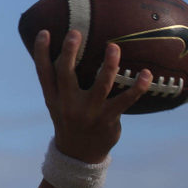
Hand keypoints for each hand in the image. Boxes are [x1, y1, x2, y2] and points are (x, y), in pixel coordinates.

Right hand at [32, 29, 151, 162]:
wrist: (79, 155)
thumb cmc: (70, 120)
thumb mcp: (58, 104)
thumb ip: (60, 83)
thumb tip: (67, 52)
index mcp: (53, 98)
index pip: (43, 73)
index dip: (41, 52)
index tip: (45, 32)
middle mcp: (68, 104)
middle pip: (66, 75)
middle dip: (69, 53)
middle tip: (75, 32)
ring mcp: (89, 112)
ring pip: (100, 85)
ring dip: (109, 64)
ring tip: (114, 47)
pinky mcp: (108, 119)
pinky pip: (125, 100)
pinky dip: (138, 87)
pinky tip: (146, 73)